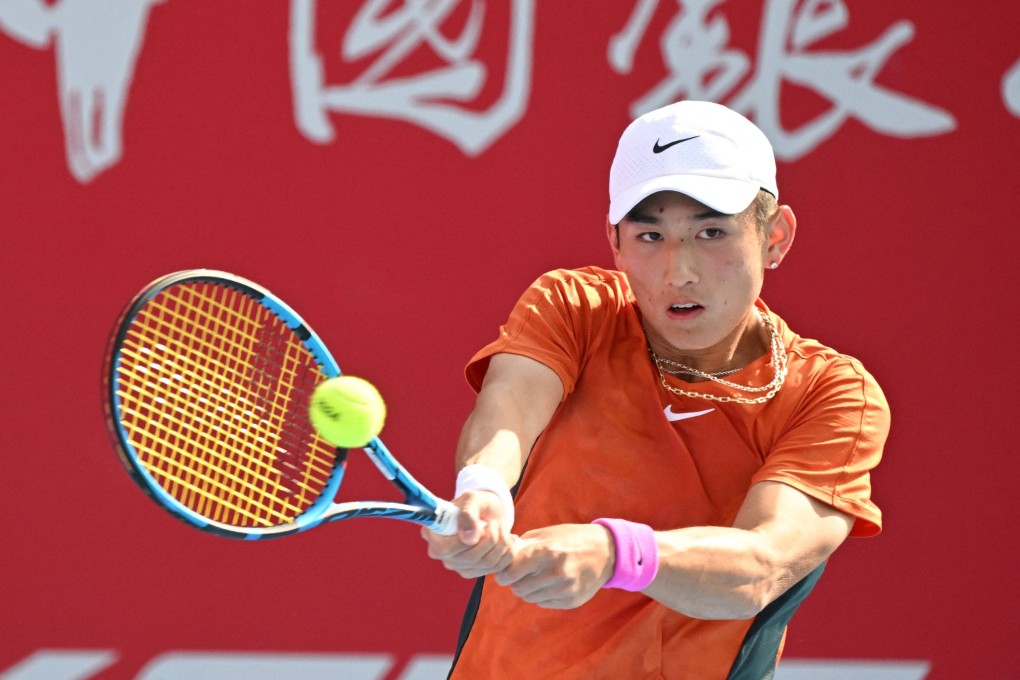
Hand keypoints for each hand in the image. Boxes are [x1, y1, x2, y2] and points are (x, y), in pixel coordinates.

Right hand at [421, 490, 517, 578]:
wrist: (487, 511)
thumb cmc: (476, 502)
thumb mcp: (472, 499)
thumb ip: (468, 514)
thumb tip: (468, 538)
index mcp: (432, 534)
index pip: (447, 549)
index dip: (469, 539)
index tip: (484, 524)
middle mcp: (440, 553)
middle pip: (471, 558)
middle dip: (491, 538)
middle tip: (495, 523)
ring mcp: (456, 565)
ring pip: (487, 563)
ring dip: (502, 543)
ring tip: (501, 528)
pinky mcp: (472, 571)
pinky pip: (497, 567)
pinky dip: (507, 551)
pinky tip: (505, 539)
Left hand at [495, 524, 614, 608]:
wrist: (606, 551)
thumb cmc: (571, 539)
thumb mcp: (547, 534)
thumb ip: (523, 545)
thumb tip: (501, 555)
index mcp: (547, 551)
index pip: (511, 572)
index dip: (504, 573)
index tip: (504, 572)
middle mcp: (556, 572)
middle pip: (518, 588)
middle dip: (516, 582)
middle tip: (522, 575)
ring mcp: (566, 588)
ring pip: (530, 598)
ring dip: (529, 590)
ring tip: (538, 578)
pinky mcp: (572, 600)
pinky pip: (544, 603)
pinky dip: (542, 595)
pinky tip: (551, 584)